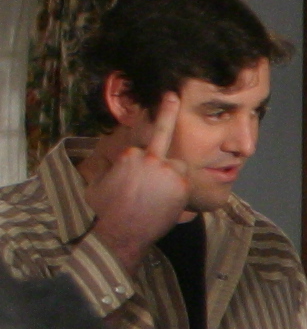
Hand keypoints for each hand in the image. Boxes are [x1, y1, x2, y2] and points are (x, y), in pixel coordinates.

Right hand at [83, 94, 192, 267]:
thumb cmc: (107, 211)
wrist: (121, 231)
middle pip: (163, 145)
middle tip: (172, 96)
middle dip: (166, 122)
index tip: (161, 114)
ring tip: (161, 195)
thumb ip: (111, 169)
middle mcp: (148, 156)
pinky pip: (185, 182)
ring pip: (178, 165)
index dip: (146, 152)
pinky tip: (169, 203)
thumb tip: (113, 167)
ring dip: (174, 175)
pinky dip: (180, 190)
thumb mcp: (99, 183)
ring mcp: (165, 168)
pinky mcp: (179, 182)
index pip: (142, 146)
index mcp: (128, 154)